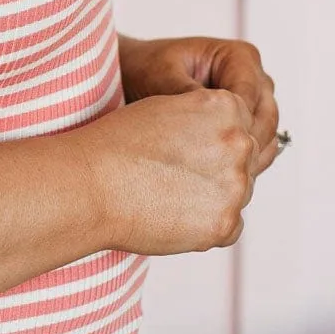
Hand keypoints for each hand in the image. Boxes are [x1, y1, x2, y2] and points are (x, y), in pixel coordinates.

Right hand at [83, 86, 263, 255]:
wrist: (90, 184)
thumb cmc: (117, 144)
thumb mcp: (168, 108)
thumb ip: (206, 119)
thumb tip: (228, 141)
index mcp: (226, 107)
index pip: (241, 125)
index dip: (213, 140)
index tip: (189, 150)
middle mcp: (239, 143)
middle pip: (244, 160)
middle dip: (218, 168)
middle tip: (176, 175)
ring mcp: (236, 186)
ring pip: (238, 194)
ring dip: (213, 196)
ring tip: (170, 194)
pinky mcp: (225, 223)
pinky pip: (230, 226)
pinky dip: (207, 224)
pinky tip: (174, 213)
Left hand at [117, 33, 281, 168]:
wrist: (135, 73)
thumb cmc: (146, 67)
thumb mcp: (161, 76)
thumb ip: (188, 95)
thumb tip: (210, 122)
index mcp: (239, 57)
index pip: (251, 97)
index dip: (235, 125)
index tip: (213, 150)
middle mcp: (253, 77)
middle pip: (266, 118)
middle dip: (244, 145)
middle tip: (218, 170)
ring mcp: (254, 100)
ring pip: (265, 136)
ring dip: (247, 157)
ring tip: (215, 175)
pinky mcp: (246, 121)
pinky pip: (256, 145)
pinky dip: (243, 161)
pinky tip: (217, 175)